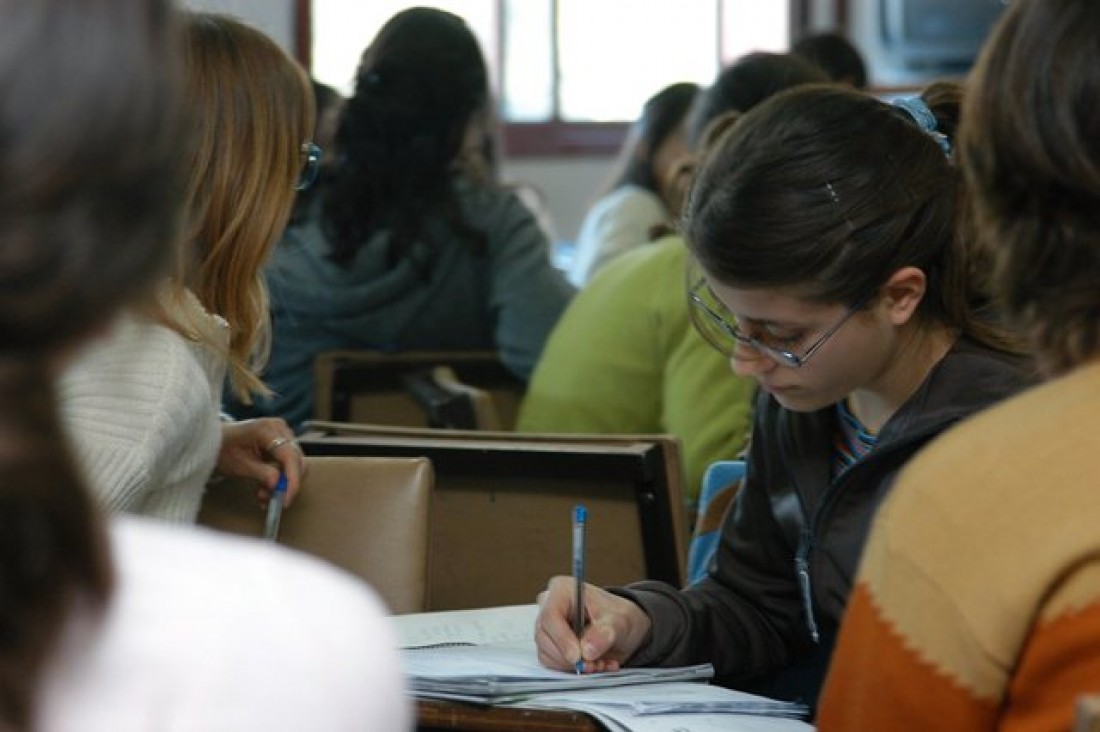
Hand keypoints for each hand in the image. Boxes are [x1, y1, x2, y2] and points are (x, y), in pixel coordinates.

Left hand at [216, 418, 304, 505]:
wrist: (216, 441)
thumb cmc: (223, 449)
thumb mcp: (239, 464)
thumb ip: (261, 474)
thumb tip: (278, 485)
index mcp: (267, 429)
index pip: (290, 455)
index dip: (292, 479)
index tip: (286, 499)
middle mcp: (280, 428)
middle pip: (296, 461)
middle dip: (285, 484)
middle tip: (268, 501)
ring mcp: (283, 434)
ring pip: (294, 466)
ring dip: (280, 484)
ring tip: (261, 495)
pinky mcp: (283, 443)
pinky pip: (288, 465)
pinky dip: (278, 480)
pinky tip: (263, 489)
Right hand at [535, 576, 651, 673]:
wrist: (622, 631)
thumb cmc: (618, 617)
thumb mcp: (620, 621)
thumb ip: (604, 633)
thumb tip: (587, 649)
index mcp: (562, 590)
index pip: (551, 615)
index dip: (562, 638)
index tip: (578, 656)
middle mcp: (549, 607)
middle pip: (545, 636)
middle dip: (569, 657)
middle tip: (594, 664)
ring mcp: (548, 628)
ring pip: (547, 653)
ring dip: (573, 666)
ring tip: (600, 663)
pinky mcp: (550, 646)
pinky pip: (552, 664)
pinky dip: (573, 670)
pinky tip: (594, 665)